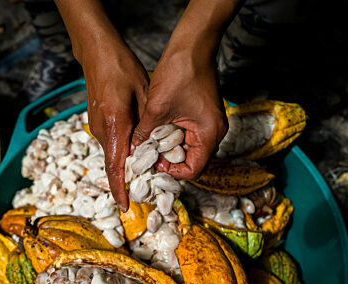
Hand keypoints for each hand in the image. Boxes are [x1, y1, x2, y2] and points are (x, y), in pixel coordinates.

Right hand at [83, 41, 147, 211]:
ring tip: (150, 162)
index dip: (119, 188)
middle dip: (131, 177)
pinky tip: (140, 143)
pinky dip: (125, 147)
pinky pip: (112, 141)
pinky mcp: (97, 123)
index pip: (115, 166)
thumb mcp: (144, 96)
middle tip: (150, 184)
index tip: (125, 206)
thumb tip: (150, 150)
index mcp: (114, 125)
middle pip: (116, 162)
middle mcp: (101, 131)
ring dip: (130, 160)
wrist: (98, 54)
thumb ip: (146, 126)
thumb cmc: (122, 70)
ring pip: (115, 151)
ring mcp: (96, 127)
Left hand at [132, 47, 227, 179]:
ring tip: (149, 148)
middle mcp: (214, 132)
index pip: (193, 170)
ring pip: (188, 150)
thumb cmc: (181, 71)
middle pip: (192, 162)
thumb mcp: (156, 108)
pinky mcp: (202, 117)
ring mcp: (209, 124)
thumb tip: (133, 149)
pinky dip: (172, 139)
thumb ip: (145, 133)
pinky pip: (188, 136)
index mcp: (209, 134)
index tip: (153, 165)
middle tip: (147, 159)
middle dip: (169, 163)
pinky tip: (156, 134)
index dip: (172, 172)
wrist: (192, 45)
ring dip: (169, 151)